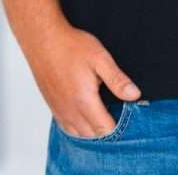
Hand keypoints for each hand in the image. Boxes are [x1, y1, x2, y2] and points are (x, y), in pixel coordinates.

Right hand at [25, 18, 141, 136]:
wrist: (43, 40)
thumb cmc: (71, 46)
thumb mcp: (100, 58)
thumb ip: (117, 80)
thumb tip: (134, 95)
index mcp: (84, 101)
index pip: (106, 130)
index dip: (120, 127)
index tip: (128, 115)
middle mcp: (70, 112)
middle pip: (94, 136)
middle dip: (108, 130)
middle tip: (118, 112)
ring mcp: (60, 111)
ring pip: (80, 135)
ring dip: (93, 130)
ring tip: (104, 113)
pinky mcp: (53, 108)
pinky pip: (68, 129)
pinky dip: (80, 128)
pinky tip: (87, 115)